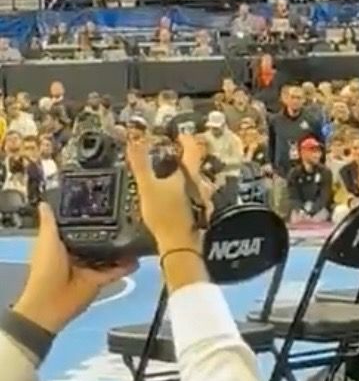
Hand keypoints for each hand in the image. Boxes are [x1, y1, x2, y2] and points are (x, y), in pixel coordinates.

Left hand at [13, 202, 135, 334]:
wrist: (51, 302)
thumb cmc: (46, 269)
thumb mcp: (47, 241)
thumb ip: (50, 223)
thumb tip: (44, 202)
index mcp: (63, 244)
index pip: (79, 227)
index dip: (89, 216)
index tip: (104, 203)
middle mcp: (78, 254)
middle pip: (97, 239)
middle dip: (110, 230)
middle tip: (128, 215)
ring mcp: (90, 268)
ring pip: (110, 254)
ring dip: (121, 247)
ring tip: (138, 233)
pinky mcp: (101, 280)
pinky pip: (117, 270)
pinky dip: (127, 265)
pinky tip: (138, 256)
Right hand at [126, 135, 201, 249]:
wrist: (179, 246)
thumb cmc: (164, 214)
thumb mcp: (147, 186)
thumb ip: (140, 162)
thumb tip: (133, 138)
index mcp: (190, 173)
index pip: (193, 148)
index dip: (186, 138)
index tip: (178, 134)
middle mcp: (201, 184)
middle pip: (194, 165)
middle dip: (183, 157)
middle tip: (169, 153)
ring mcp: (202, 199)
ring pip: (194, 181)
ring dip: (183, 176)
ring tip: (168, 174)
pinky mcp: (199, 214)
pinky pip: (192, 195)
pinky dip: (184, 191)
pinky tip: (173, 197)